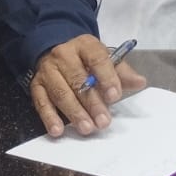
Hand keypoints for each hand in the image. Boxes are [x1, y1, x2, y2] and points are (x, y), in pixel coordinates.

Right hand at [31, 35, 146, 136]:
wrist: (58, 50)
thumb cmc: (87, 58)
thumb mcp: (107, 59)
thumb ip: (122, 72)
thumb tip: (140, 82)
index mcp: (85, 45)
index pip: (97, 59)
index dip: (107, 78)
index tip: (115, 96)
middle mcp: (64, 55)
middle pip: (78, 80)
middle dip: (92, 103)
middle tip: (103, 121)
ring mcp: (47, 71)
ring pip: (61, 93)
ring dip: (74, 113)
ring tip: (87, 128)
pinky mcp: (35, 85)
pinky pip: (41, 102)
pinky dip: (50, 117)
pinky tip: (58, 130)